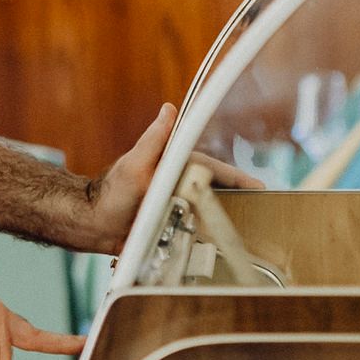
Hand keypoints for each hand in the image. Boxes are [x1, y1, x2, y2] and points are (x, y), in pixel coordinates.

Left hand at [73, 104, 262, 255]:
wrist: (94, 224)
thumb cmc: (112, 193)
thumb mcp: (135, 164)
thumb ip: (155, 139)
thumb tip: (168, 108)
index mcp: (177, 166)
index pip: (216, 171)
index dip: (240, 179)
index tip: (261, 188)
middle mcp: (180, 185)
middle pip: (218, 192)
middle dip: (242, 200)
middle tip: (266, 214)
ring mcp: (178, 206)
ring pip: (211, 213)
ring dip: (228, 221)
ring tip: (253, 234)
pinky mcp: (172, 227)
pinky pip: (197, 233)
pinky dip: (211, 239)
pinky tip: (225, 250)